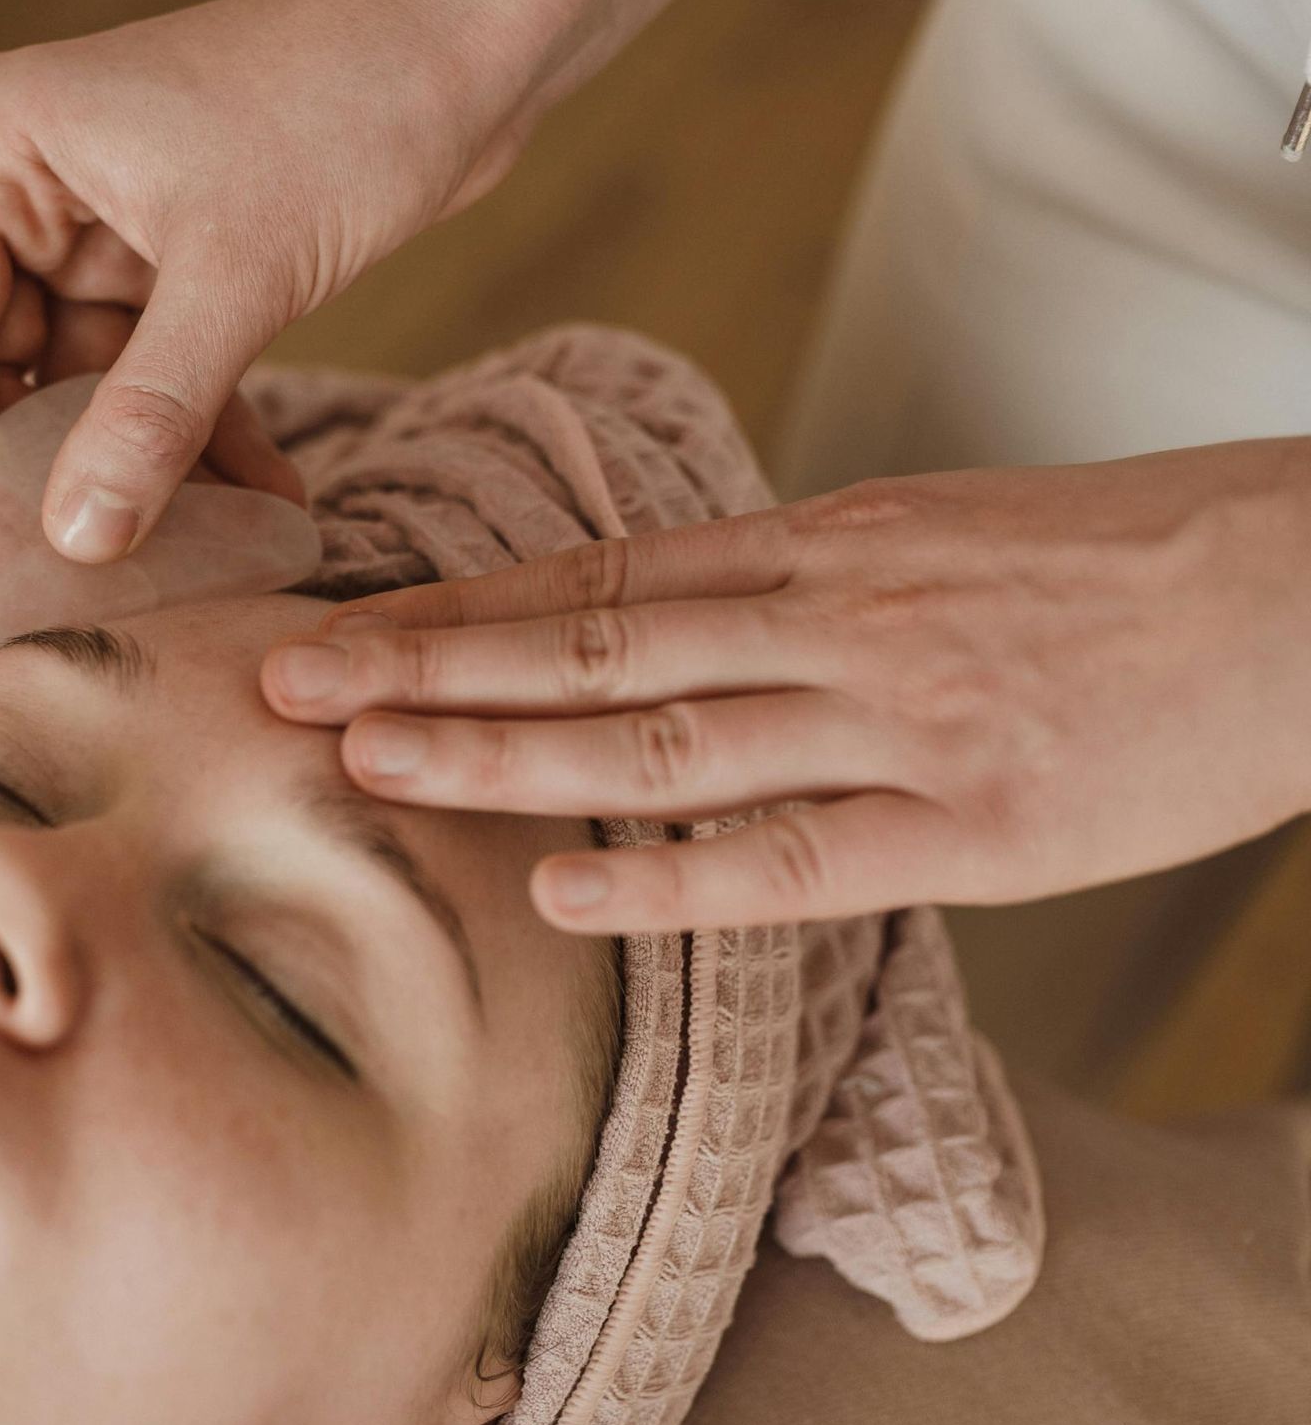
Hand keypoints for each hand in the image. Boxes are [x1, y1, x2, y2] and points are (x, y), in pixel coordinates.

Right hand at [0, 0, 539, 546]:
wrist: (476, 38)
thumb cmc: (347, 107)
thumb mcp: (238, 276)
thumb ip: (150, 413)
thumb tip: (76, 539)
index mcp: (7, 145)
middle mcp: (42, 177)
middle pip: (4, 360)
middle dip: (48, 468)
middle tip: (79, 579)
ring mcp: (117, 216)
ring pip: (94, 377)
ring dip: (142, 463)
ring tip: (192, 556)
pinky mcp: (191, 248)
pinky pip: (167, 366)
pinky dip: (205, 432)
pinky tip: (263, 506)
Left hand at [260, 443, 1310, 929]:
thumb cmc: (1145, 562)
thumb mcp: (959, 536)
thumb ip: (824, 586)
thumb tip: (705, 629)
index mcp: (833, 545)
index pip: (605, 579)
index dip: (460, 608)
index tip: (340, 620)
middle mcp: (839, 617)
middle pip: (591, 645)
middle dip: (425, 665)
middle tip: (280, 683)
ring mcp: (901, 718)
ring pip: (660, 738)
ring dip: (500, 753)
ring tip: (364, 767)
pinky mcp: (977, 818)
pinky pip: (794, 851)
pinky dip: (669, 877)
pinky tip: (557, 888)